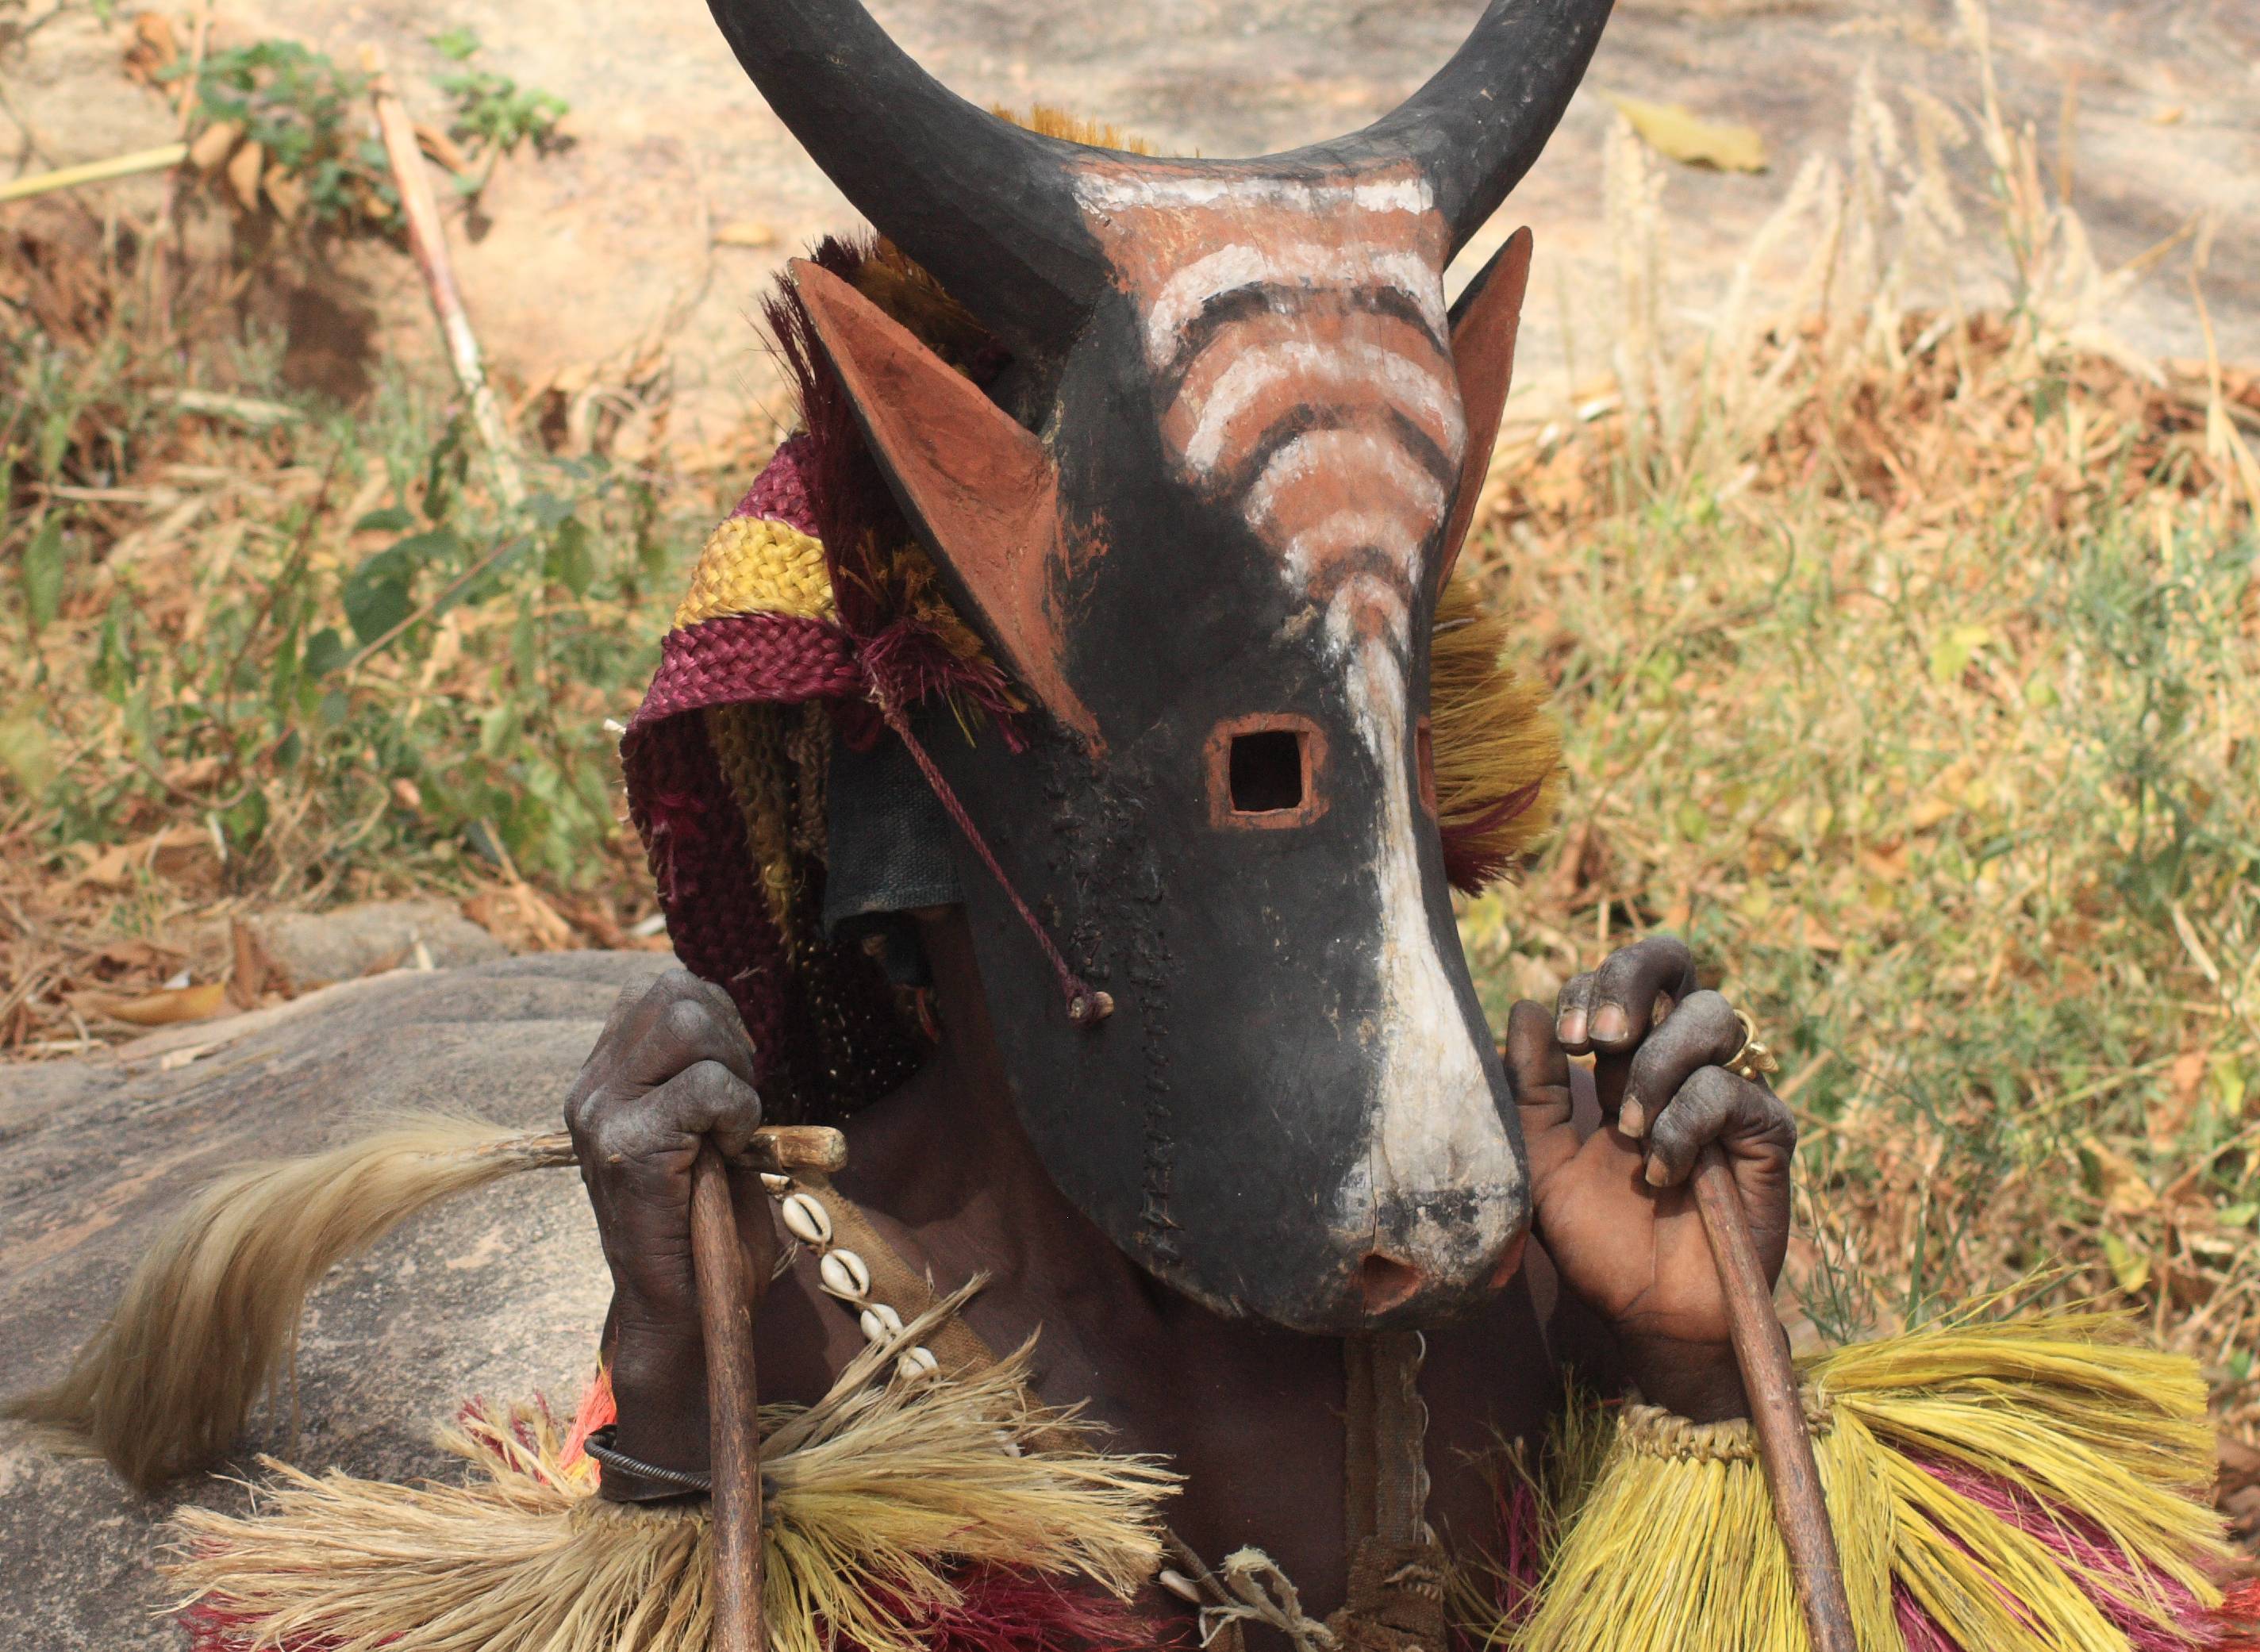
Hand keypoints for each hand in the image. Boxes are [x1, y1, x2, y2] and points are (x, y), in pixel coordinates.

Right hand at [564, 968, 777, 1480]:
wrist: (684, 1310)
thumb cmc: (707, 1221)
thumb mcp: (701, 1126)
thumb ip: (703, 1065)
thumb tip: (726, 1008)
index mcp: (604, 1076)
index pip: (667, 989)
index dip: (721, 1019)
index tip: (734, 1080)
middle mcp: (592, 1088)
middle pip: (678, 992)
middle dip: (732, 1039)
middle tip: (736, 1107)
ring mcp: (601, 1115)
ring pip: (689, 1022)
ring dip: (734, 1073)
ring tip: (727, 1128)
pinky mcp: (627, 1148)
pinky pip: (706, 1088)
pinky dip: (737, 1114)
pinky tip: (726, 1153)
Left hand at [1505, 935, 1795, 1420]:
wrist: (1649, 1315)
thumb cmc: (1596, 1239)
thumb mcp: (1544, 1162)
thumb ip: (1531, 1091)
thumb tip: (1523, 1010)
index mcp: (1624, 1058)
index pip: (1615, 981)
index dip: (1588, 989)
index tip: (1565, 1042)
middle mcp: (1680, 1060)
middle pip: (1676, 963)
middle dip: (1632, 980)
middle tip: (1601, 1037)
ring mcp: (1728, 1088)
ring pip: (1711, 1015)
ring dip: (1657, 1067)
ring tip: (1628, 1130)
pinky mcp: (1768, 1129)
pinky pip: (1731, 1090)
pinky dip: (1684, 1126)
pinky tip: (1661, 1171)